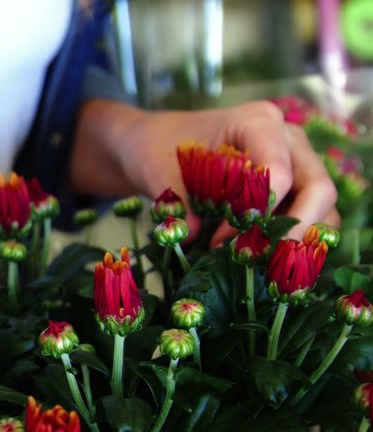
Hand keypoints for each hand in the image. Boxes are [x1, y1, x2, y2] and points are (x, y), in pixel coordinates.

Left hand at [72, 99, 340, 244]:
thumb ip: (175, 200)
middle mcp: (288, 140)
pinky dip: (292, 242)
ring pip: (322, 207)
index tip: (223, 239)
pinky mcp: (294, 188)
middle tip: (254, 260)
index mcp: (258, 122)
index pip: (278, 171)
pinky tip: (259, 259)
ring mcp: (297, 163)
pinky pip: (311, 217)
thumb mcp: (157, 169)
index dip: (258, 211)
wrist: (156, 146)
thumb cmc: (159, 149)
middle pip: (318, 189)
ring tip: (256, 263)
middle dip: (292, 231)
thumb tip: (192, 234)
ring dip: (295, 239)